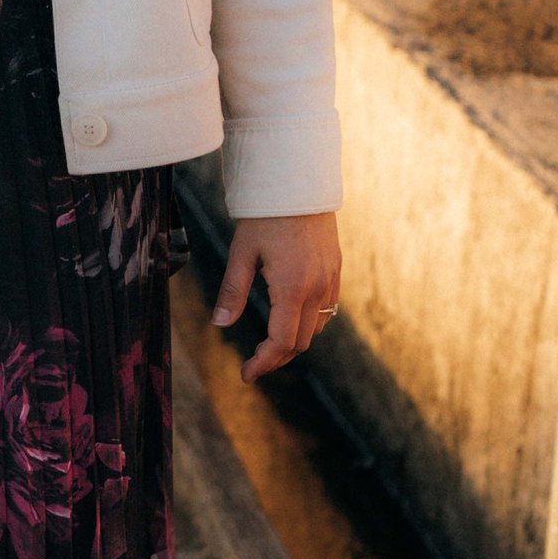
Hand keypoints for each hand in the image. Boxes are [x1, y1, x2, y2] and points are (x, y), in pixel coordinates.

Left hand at [214, 212, 339, 382]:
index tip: (246, 374)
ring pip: (316, 328)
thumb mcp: (242, 252)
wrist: (299, 184)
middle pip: (300, 342)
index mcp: (292, 287)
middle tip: (253, 363)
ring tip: (269, 346)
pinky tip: (290, 320)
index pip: (282, 342)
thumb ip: (233, 290)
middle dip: (276, 358)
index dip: (264, 362)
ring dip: (294, 342)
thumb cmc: (265, 216)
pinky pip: (327, 310)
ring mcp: (330, 281)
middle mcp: (317, 288)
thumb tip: (221, 324)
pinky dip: (309, 324)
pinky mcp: (336, 271)